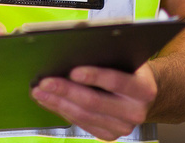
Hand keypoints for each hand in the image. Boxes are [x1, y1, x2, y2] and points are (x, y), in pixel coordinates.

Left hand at [30, 62, 157, 140]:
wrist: (145, 95)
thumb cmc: (132, 71)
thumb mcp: (128, 59)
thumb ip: (108, 56)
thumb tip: (74, 50)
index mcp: (143, 89)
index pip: (116, 81)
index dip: (94, 76)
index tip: (73, 71)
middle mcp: (135, 111)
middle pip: (94, 102)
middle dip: (66, 91)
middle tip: (45, 81)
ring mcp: (122, 127)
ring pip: (84, 116)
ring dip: (58, 103)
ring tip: (40, 91)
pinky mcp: (109, 135)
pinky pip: (81, 123)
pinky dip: (62, 111)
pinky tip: (50, 101)